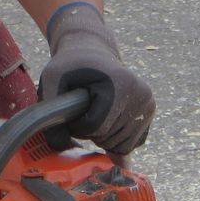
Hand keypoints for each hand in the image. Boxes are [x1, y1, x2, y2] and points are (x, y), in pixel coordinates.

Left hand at [38, 2, 154, 154]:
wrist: (92, 52)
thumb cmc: (70, 66)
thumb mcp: (51, 81)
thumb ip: (50, 113)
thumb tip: (62, 148)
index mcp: (123, 83)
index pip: (97, 128)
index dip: (78, 125)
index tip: (73, 109)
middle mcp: (143, 95)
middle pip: (109, 138)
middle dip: (90, 132)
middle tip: (84, 110)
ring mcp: (149, 105)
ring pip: (121, 146)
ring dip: (101, 137)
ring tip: (95, 113)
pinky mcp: (150, 113)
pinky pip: (131, 144)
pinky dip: (114, 140)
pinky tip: (106, 121)